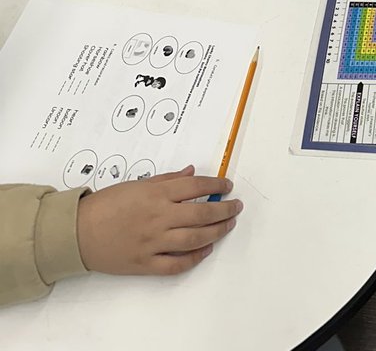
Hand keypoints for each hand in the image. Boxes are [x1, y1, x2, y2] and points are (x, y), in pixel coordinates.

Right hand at [77, 166, 240, 276]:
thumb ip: (166, 179)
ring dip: (216, 231)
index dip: (216, 185)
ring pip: (194, 239)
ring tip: (228, 225)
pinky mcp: (145, 263)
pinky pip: (176, 264)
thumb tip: (190, 172)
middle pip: (201, 213)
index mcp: (156, 195)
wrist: (77, 232)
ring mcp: (153, 242)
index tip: (228, 185)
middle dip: (224, 210)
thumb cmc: (106, 205)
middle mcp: (159, 217)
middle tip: (236, 207)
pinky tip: (206, 249)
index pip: (195, 186)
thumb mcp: (136, 183)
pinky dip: (194, 258)